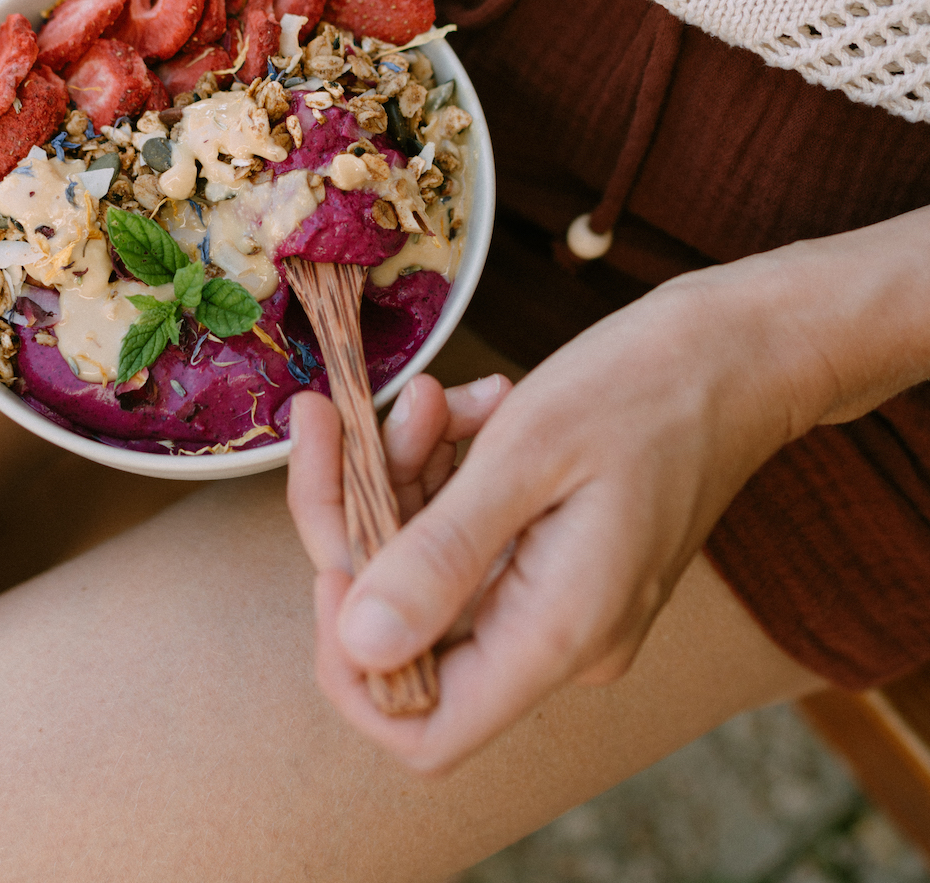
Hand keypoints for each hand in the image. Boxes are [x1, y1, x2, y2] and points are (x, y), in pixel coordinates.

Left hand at [287, 265, 825, 773]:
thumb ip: (442, 556)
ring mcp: (559, 601)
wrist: (744, 352)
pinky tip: (475, 406)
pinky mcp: (558, 558)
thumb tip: (360, 649)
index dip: (352, 657)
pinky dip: (449, 469)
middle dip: (364, 519)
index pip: (422, 727)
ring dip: (408, 475)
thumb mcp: (531, 452)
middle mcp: (559, 640)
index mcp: (559, 635)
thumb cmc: (651, 385)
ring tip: (440, 399)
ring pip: (432, 566)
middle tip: (343, 419)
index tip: (333, 545)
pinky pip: (470, 534)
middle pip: (410, 627)